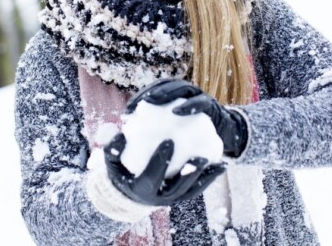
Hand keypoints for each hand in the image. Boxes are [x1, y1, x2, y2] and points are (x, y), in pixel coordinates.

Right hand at [103, 133, 225, 206]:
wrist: (128, 193)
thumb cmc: (120, 171)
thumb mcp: (111, 161)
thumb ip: (112, 148)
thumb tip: (117, 132)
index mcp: (142, 188)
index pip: (152, 176)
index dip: (161, 160)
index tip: (169, 141)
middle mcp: (158, 198)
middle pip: (176, 188)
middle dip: (188, 173)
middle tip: (198, 156)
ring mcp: (171, 199)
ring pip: (190, 190)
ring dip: (202, 177)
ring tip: (212, 161)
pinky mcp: (182, 196)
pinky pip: (198, 188)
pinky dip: (209, 178)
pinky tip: (221, 164)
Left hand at [126, 79, 248, 157]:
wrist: (224, 140)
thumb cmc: (193, 142)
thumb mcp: (174, 138)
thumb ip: (157, 135)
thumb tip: (130, 143)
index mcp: (175, 99)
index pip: (154, 91)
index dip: (140, 97)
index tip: (127, 111)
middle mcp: (186, 93)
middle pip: (166, 86)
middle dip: (150, 93)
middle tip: (137, 105)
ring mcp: (199, 97)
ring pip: (181, 88)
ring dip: (167, 93)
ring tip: (153, 101)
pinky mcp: (212, 105)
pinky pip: (201, 102)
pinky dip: (189, 104)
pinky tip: (177, 112)